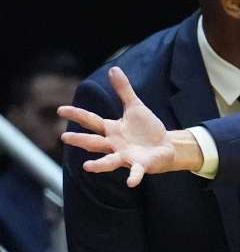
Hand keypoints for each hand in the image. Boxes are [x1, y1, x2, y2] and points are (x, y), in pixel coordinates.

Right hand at [58, 67, 202, 185]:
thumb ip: (124, 90)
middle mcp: (114, 144)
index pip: (91, 121)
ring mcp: (125, 156)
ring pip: (109, 161)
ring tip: (87, 167)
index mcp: (111, 129)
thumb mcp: (135, 106)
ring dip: (99, 164)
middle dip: (80, 140)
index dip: (77, 115)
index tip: (60, 110)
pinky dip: (133, 177)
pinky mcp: (140, 165)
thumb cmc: (147, 128)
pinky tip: (131, 182)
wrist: (165, 146)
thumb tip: (113, 68)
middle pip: (94, 142)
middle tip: (64, 137)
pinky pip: (135, 172)